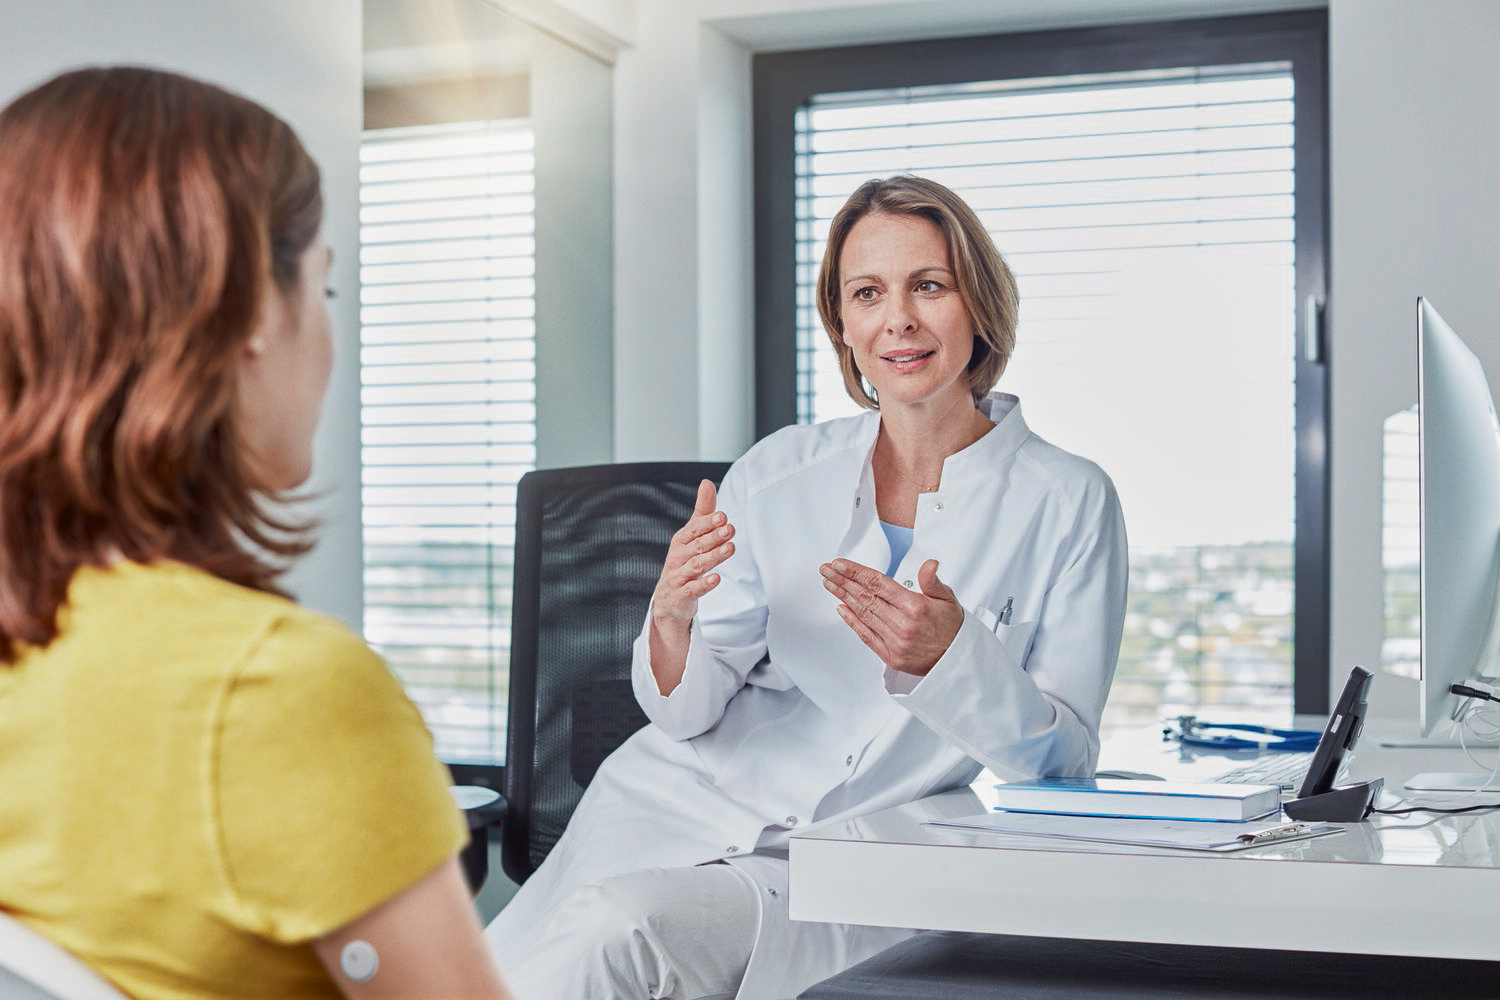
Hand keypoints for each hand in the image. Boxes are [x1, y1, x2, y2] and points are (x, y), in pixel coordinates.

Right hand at [651, 479, 735, 633]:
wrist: (668, 599)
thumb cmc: (683, 563)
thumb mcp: (692, 537)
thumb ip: (702, 513)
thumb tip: (706, 483)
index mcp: (681, 540)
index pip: (694, 528)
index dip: (708, 522)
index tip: (723, 517)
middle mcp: (678, 556)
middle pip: (697, 545)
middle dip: (714, 537)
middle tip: (730, 529)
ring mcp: (679, 576)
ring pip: (697, 565)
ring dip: (714, 557)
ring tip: (730, 549)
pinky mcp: (682, 594)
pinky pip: (693, 589)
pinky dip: (704, 584)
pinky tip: (716, 578)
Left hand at [820, 557, 962, 674]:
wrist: (959, 662)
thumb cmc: (953, 629)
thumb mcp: (948, 599)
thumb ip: (932, 581)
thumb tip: (929, 564)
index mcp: (915, 606)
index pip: (878, 582)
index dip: (855, 571)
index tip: (839, 563)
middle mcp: (902, 624)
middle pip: (865, 596)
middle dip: (842, 581)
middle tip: (826, 570)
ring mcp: (894, 641)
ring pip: (863, 614)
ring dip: (843, 597)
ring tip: (829, 584)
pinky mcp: (890, 656)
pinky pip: (866, 635)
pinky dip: (852, 621)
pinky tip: (841, 608)